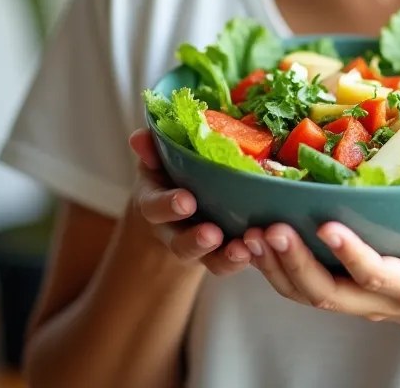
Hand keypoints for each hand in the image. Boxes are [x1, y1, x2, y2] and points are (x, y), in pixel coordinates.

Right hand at [128, 128, 251, 275]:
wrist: (176, 205)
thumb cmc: (168, 174)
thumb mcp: (156, 159)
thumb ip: (150, 149)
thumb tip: (139, 138)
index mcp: (154, 204)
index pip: (155, 207)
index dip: (168, 206)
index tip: (186, 201)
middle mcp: (175, 231)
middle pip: (181, 245)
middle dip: (196, 241)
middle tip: (213, 235)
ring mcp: (200, 245)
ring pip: (210, 260)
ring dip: (225, 257)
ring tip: (241, 250)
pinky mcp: (223, 251)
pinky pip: (232, 261)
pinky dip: (246, 258)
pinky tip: (259, 248)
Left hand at [241, 202, 399, 331]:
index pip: (377, 275)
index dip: (352, 255)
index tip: (327, 225)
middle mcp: (375, 296)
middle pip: (327, 290)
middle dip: (295, 262)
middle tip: (269, 226)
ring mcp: (353, 297)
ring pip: (303, 292)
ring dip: (273, 265)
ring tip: (248, 231)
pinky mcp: (338, 288)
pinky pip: (296, 285)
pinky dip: (270, 266)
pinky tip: (250, 237)